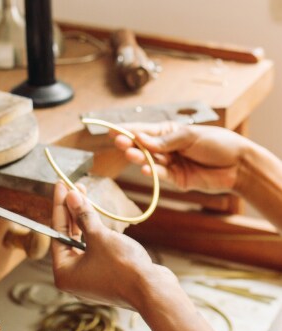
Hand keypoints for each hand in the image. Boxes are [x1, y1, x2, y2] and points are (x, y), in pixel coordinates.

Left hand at [51, 182, 175, 309]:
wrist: (154, 291)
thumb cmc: (123, 267)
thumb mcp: (99, 237)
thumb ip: (83, 216)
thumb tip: (71, 196)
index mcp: (63, 273)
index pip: (57, 233)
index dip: (59, 207)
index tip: (60, 186)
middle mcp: (72, 278)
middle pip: (67, 237)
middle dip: (71, 212)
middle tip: (73, 188)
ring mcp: (89, 277)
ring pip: (82, 242)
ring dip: (83, 219)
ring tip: (84, 195)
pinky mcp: (105, 275)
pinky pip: (95, 249)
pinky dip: (95, 232)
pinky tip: (96, 214)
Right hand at [112, 122, 250, 192]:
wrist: (238, 165)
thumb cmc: (218, 144)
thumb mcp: (190, 136)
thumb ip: (165, 140)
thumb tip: (140, 138)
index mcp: (170, 133)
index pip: (145, 131)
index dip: (128, 131)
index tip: (112, 131)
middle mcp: (167, 148)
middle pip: (144, 147)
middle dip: (131, 144)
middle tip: (119, 142)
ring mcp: (170, 164)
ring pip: (149, 161)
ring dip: (139, 158)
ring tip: (130, 155)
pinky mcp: (176, 179)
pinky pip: (160, 175)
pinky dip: (152, 172)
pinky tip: (145, 169)